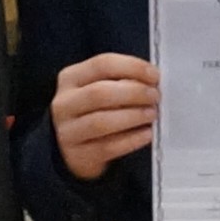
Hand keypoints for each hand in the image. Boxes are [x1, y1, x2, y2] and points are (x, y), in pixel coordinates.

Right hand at [51, 51, 159, 180]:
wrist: (74, 150)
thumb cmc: (95, 112)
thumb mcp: (100, 89)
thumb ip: (121, 81)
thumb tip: (153, 81)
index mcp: (71, 78)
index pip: (102, 64)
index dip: (132, 67)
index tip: (155, 75)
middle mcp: (64, 103)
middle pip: (99, 93)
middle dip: (134, 93)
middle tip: (155, 96)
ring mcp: (68, 131)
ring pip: (101, 122)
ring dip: (133, 116)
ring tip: (152, 114)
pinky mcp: (78, 156)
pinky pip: (107, 147)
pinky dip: (131, 140)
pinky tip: (147, 134)